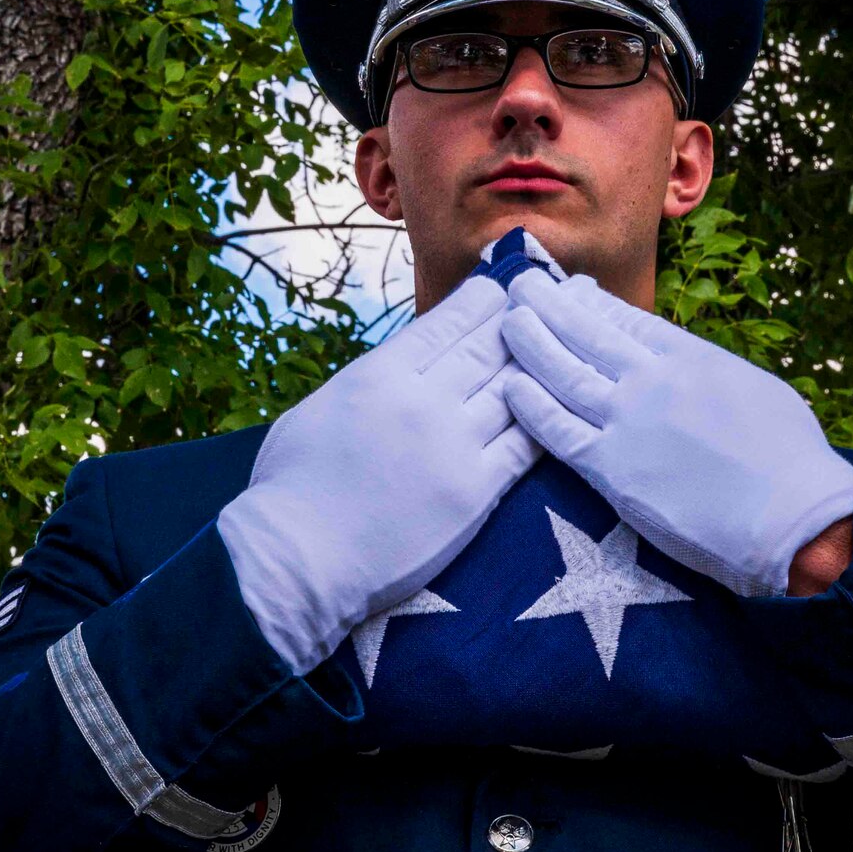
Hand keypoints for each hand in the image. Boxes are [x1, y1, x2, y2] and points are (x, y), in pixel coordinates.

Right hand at [218, 274, 539, 674]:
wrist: (298, 561)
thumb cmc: (291, 488)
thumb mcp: (321, 408)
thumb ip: (368, 381)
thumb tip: (401, 365)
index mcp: (379, 374)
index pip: (447, 322)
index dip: (481, 302)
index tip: (502, 290)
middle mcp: (423, 400)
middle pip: (488, 347)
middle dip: (521, 323)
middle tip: (547, 306)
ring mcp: (453, 445)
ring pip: (512, 389)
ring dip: (539, 367)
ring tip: (560, 350)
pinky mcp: (474, 493)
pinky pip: (523, 445)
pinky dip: (543, 420)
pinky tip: (558, 408)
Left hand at [501, 271, 852, 598]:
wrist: (793, 517)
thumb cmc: (789, 458)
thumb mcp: (751, 388)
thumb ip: (706, 372)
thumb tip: (681, 365)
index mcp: (689, 358)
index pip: (624, 320)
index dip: (589, 303)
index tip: (568, 290)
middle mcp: (651, 381)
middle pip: (584, 333)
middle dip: (547, 306)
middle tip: (519, 286)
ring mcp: (628, 423)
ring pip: (562, 372)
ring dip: (529, 343)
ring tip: (506, 321)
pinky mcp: (612, 471)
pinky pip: (558, 431)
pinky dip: (531, 405)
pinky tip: (511, 385)